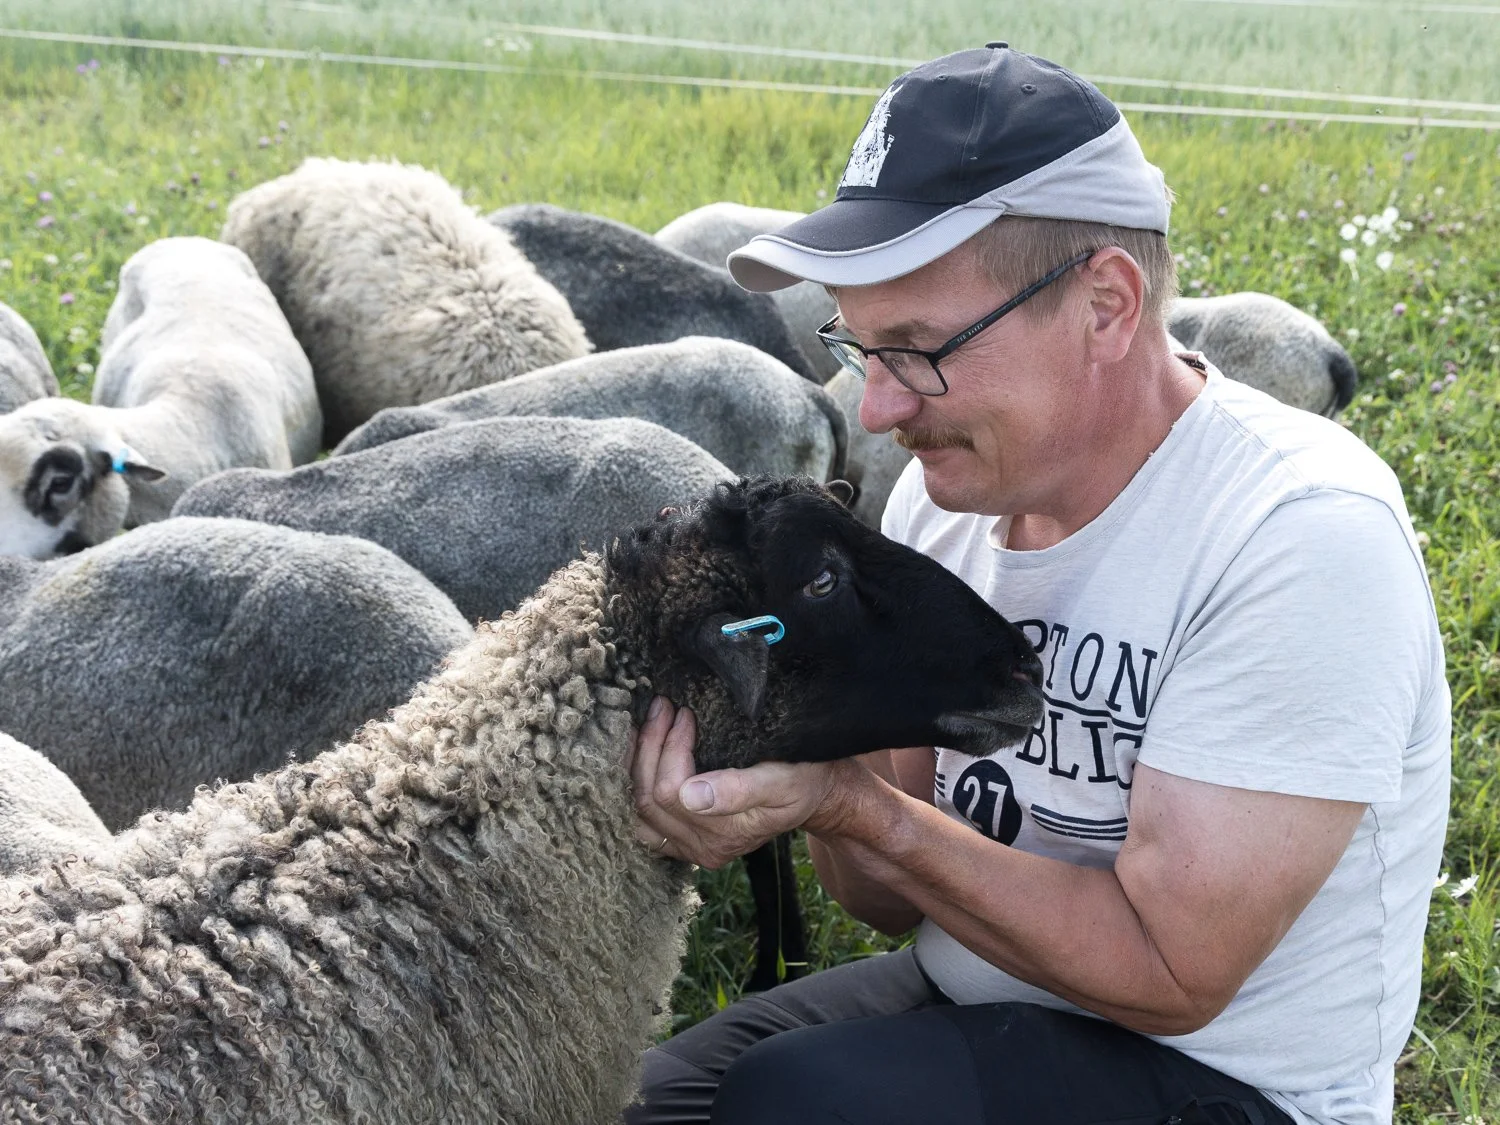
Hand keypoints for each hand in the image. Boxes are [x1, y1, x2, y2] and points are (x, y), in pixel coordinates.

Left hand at [628, 696, 858, 867]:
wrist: (813, 795)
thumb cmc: (802, 780)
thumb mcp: (782, 780)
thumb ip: (740, 790)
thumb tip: (691, 796)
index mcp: (727, 834)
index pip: (673, 792)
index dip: (671, 747)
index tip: (683, 712)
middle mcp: (704, 848)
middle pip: (650, 799)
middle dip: (651, 747)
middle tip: (662, 708)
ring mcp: (689, 849)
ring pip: (638, 810)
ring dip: (636, 764)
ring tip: (646, 724)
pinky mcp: (680, 841)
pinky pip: (641, 819)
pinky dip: (633, 785)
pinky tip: (638, 754)